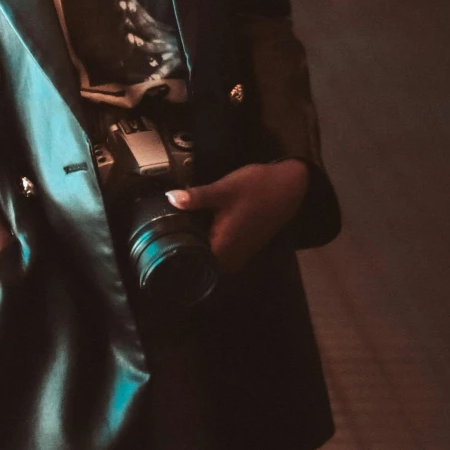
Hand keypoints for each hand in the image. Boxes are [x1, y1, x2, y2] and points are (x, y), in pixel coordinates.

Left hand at [166, 159, 308, 273]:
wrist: (289, 187)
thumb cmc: (256, 188)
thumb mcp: (223, 189)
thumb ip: (196, 197)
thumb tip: (169, 199)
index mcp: (223, 249)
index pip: (189, 262)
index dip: (173, 251)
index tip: (160, 237)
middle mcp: (230, 259)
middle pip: (196, 259)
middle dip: (183, 243)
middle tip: (165, 225)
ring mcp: (237, 255)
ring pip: (207, 254)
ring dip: (196, 240)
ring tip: (180, 221)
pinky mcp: (242, 248)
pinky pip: (218, 250)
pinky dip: (208, 238)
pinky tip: (199, 222)